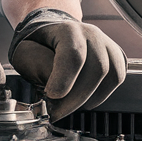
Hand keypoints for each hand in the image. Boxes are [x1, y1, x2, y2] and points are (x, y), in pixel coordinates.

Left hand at [8, 8, 126, 120]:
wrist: (52, 36)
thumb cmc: (38, 47)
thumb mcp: (25, 53)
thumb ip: (38, 67)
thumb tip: (55, 91)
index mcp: (67, 29)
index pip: (73, 54)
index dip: (64, 79)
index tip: (51, 96)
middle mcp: (91, 33)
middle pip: (97, 68)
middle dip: (77, 97)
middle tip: (58, 111)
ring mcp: (107, 44)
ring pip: (111, 75)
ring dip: (90, 98)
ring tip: (70, 105)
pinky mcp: (116, 56)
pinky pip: (116, 79)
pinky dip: (101, 95)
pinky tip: (83, 98)